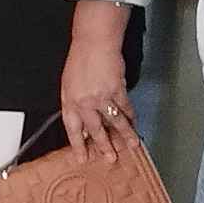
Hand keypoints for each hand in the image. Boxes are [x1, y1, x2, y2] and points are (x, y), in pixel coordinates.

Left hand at [58, 29, 134, 163]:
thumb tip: (84, 127)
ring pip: (115, 121)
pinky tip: (134, 123)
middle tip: (110, 158)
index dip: (78, 145)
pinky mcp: (117, 90)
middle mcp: (85, 102)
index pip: (73, 129)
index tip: (82, 158)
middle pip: (96, 129)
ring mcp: (102, 97)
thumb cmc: (80, 62)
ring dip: (125, 135)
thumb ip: (75, 106)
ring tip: (132, 146)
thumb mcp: (69, 86)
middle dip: (104, 146)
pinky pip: (125, 108)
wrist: (93, 44)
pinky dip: (131, 117)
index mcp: (70, 102)